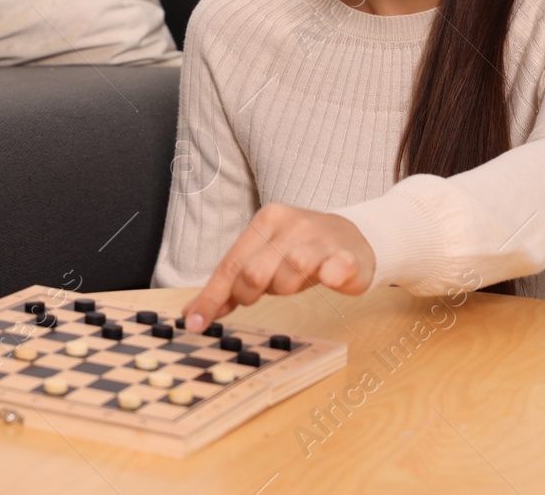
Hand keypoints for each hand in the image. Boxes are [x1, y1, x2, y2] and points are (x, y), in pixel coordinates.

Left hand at [184, 204, 375, 331]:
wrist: (351, 236)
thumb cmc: (299, 251)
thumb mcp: (262, 259)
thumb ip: (231, 284)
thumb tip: (193, 314)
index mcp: (265, 222)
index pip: (231, 264)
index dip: (212, 297)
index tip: (195, 323)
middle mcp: (291, 224)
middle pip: (254, 273)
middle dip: (252, 294)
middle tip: (267, 292)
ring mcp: (321, 238)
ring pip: (289, 274)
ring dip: (287, 289)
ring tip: (296, 282)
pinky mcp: (347, 255)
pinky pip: (336, 269)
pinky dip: (331, 276)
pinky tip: (331, 278)